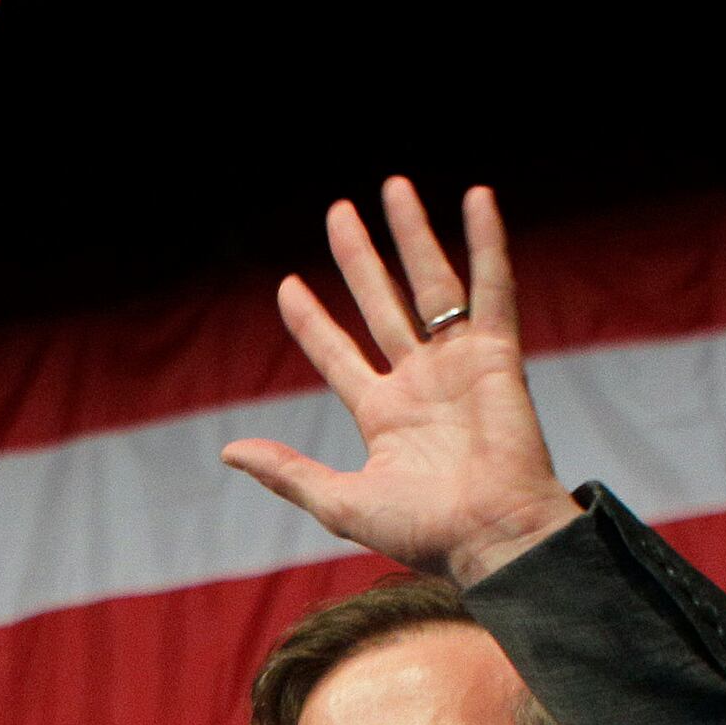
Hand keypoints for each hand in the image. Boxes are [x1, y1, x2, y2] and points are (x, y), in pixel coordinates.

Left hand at [220, 180, 580, 587]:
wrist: (493, 537)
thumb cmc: (424, 532)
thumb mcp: (340, 503)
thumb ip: (287, 473)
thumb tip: (227, 451)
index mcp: (382, 415)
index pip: (336, 353)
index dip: (311, 321)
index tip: (285, 285)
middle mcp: (419, 381)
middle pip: (380, 304)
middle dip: (360, 258)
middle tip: (338, 211)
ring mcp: (459, 364)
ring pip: (430, 285)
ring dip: (412, 235)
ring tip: (393, 187)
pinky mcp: (498, 354)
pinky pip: (492, 289)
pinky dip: (487, 243)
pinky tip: (476, 199)